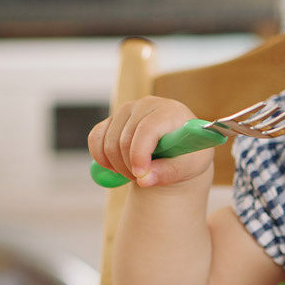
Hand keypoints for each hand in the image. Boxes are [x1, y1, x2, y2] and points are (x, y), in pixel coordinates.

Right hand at [87, 96, 212, 187]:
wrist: (179, 148)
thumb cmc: (188, 155)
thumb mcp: (189, 167)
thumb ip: (169, 173)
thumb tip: (143, 179)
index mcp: (171, 111)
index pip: (148, 129)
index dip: (139, 154)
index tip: (140, 175)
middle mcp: (147, 105)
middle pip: (125, 139)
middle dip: (130, 166)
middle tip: (143, 178)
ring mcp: (127, 109)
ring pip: (108, 142)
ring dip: (118, 166)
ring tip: (137, 173)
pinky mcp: (112, 119)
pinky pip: (95, 139)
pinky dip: (101, 158)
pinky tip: (116, 167)